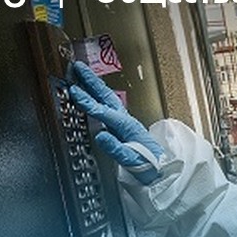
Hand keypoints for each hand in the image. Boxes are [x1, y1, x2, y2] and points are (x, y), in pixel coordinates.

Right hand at [68, 61, 164, 184]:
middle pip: (106, 96)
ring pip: (107, 97)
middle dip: (91, 81)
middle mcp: (126, 120)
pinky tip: (93, 93)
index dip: (87, 102)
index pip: (103, 111)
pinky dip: (98, 95)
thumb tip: (100, 135)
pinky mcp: (123, 125)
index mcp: (127, 127)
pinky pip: (108, 105)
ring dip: (94, 84)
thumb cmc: (148, 167)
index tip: (74, 91)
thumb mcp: (132, 160)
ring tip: (82, 72)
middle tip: (77, 66)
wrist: (162, 170)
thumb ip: (116, 148)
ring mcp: (125, 121)